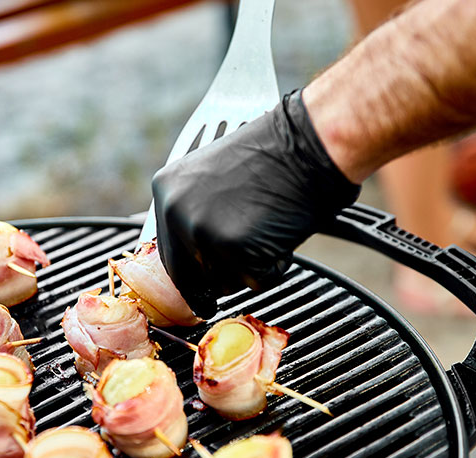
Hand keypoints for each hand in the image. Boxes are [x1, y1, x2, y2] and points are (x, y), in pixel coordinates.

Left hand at [152, 89, 360, 315]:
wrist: (309, 144)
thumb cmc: (274, 157)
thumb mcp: (214, 177)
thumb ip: (195, 212)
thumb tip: (191, 256)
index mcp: (167, 189)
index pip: (168, 252)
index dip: (190, 273)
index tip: (197, 294)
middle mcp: (175, 211)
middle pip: (190, 276)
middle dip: (219, 279)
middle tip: (245, 262)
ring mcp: (202, 230)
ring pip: (223, 282)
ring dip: (249, 269)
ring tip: (268, 228)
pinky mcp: (232, 248)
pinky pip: (255, 280)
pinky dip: (274, 267)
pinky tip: (281, 233)